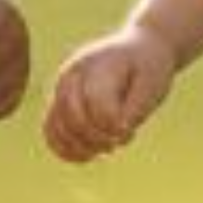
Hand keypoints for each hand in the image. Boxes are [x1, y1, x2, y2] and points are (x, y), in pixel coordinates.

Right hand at [44, 28, 173, 164]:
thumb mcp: (152, 87)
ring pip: (55, 128)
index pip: (98, 108)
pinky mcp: (58, 101)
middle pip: (74, 120)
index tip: (132, 132)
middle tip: (120, 142)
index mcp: (97, 65)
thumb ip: (134, 111)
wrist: (142, 47)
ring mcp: (60, 87)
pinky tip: (89, 155)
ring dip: (80, 148)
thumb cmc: (149, 67)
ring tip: (106, 148)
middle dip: (99, 139)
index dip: (115, 128)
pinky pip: (50, 131)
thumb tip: (117, 134)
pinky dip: (65, 149)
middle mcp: (72, 75)